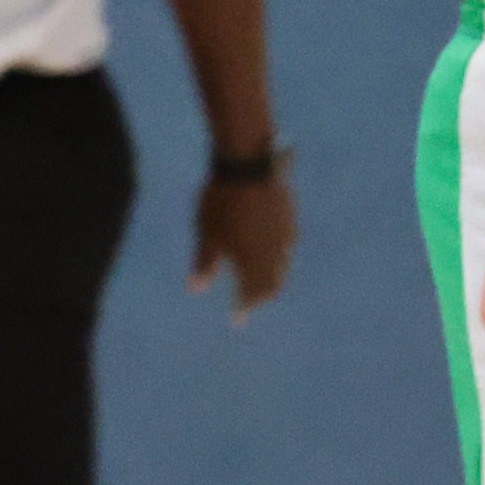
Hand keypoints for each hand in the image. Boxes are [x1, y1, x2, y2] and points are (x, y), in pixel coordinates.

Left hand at [191, 171, 296, 320]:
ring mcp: (285, 235)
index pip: (252, 294)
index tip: (237, 320)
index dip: (244, 308)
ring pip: (281, 265)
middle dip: (260, 296)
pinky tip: (268, 252)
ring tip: (258, 280)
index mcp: (253, 259)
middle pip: (272, 283)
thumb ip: (205, 263)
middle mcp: (274, 252)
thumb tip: (195, 290)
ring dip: (270, 277)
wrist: (248, 164)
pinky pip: (286, 247)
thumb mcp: (207, 233)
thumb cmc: (220, 200)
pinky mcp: (290, 219)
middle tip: (248, 303)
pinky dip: (276, 257)